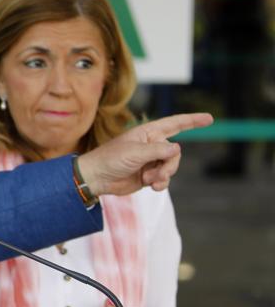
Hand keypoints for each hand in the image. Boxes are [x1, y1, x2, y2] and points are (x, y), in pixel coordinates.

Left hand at [76, 113, 212, 194]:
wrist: (97, 178)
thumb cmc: (111, 159)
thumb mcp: (135, 152)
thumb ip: (158, 151)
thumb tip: (177, 148)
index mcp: (148, 133)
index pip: (175, 124)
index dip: (192, 120)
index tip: (209, 119)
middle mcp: (151, 145)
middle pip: (175, 153)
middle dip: (170, 165)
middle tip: (157, 174)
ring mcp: (151, 160)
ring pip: (171, 167)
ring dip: (163, 175)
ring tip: (148, 180)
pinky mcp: (149, 174)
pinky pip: (165, 178)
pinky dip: (161, 183)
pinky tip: (152, 187)